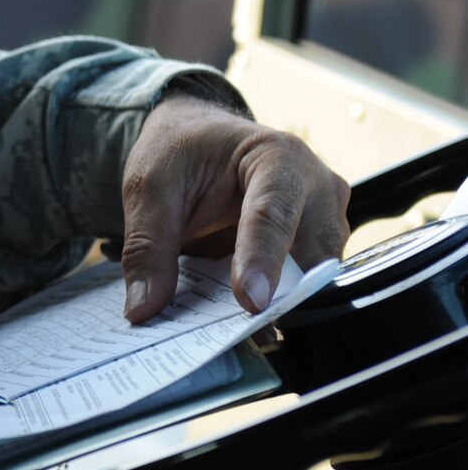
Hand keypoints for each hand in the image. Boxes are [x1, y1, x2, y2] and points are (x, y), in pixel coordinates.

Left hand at [120, 93, 349, 324]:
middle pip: (309, 256)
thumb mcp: (149, 186)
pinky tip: (236, 318)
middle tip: (231, 330)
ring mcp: (324, 221)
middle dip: (278, 294)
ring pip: (313, 280)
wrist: (198, 139)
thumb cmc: (181, 150)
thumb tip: (144, 309)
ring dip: (276, 305)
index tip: (250, 301)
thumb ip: (148, 246)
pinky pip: (303, 287)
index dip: (262, 260)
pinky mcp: (315, 250)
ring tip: (228, 327)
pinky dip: (271, 304)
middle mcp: (316, 188)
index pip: (274, 214)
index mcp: (279, 156)